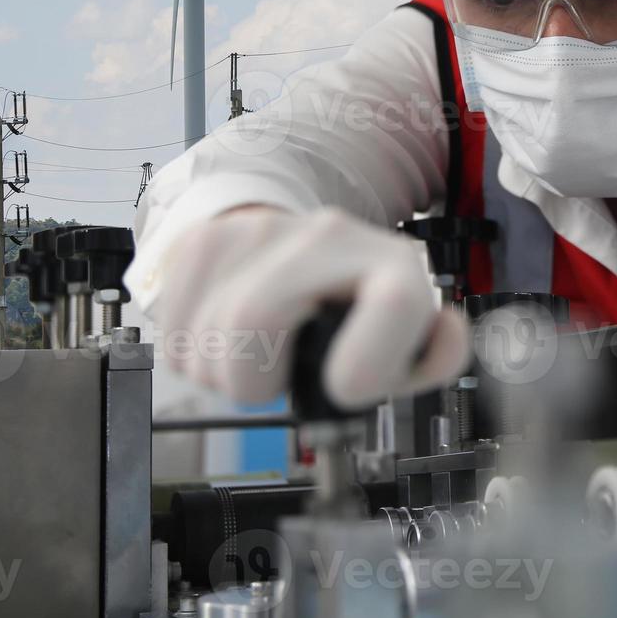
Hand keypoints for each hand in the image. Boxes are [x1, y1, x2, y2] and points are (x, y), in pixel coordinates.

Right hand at [152, 206, 470, 407]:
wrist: (304, 246)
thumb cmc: (359, 308)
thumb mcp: (411, 340)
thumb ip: (439, 354)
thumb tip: (444, 331)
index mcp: (393, 266)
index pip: (393, 304)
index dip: (364, 366)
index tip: (344, 388)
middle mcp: (329, 236)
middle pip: (251, 319)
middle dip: (254, 381)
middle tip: (277, 380)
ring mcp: (261, 229)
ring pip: (203, 331)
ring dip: (219, 374)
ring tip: (254, 360)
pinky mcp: (207, 239)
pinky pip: (172, 328)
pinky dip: (190, 358)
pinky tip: (223, 343)